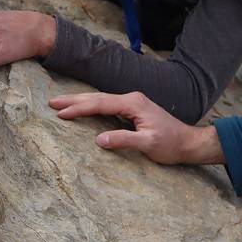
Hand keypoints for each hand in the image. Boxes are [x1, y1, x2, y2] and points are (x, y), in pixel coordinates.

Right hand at [47, 91, 223, 165]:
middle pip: (97, 97)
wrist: (189, 142)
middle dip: (73, 100)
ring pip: (100, 99)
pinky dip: (91, 105)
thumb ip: (123, 140)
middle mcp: (131, 98)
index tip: (60, 112)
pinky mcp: (133, 109)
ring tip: (61, 103)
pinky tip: (83, 107)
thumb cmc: (170, 144)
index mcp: (133, 104)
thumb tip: (98, 140)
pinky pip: (106, 104)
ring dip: (80, 101)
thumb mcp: (147, 144)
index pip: (100, 104)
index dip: (79, 108)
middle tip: (51, 102)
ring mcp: (132, 102)